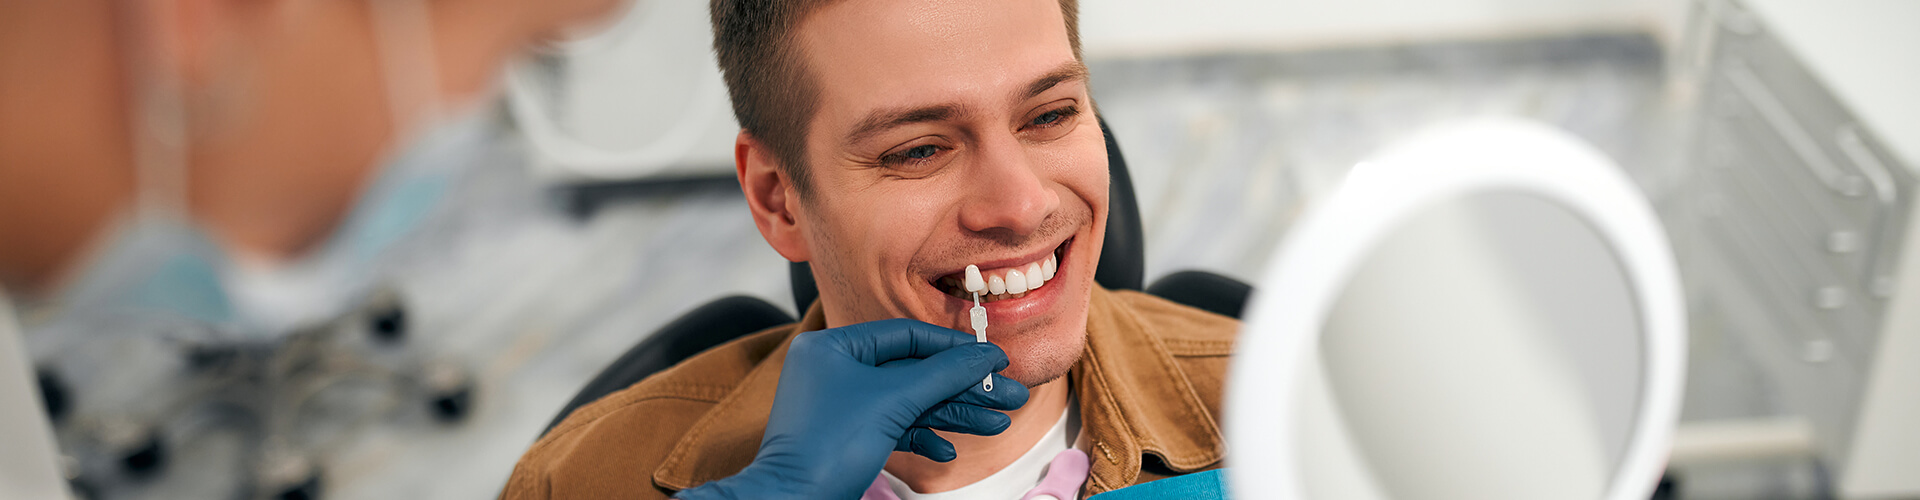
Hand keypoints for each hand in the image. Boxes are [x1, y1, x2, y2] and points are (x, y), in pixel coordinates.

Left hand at [675, 318, 1028, 499]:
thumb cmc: (827, 446)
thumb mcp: (893, 400)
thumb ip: (943, 374)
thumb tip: (986, 356)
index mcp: (833, 347)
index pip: (905, 336)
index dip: (953, 348)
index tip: (992, 359)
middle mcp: (836, 372)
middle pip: (913, 372)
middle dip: (962, 388)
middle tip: (1008, 396)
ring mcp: (843, 408)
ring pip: (909, 404)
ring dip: (953, 414)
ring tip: (997, 423)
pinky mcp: (849, 440)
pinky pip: (894, 429)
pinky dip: (923, 438)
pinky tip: (948, 451)